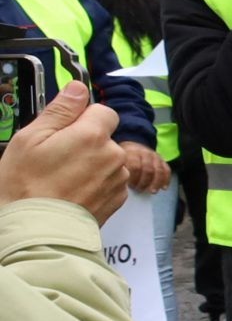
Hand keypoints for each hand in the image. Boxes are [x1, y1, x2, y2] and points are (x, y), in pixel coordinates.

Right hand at [0, 83, 129, 222]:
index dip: (83, 117)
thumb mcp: (30, 139)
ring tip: (61, 179)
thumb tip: (77, 89)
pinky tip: (72, 192)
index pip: (102, 111)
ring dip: (91, 164)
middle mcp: (113, 156)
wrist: (36, 231)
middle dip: (85, 142)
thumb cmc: (25, 186)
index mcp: (93, 135)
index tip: (64, 130)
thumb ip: (60, 111)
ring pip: (107, 160)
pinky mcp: (117, 200)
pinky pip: (108, 181)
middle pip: (104, 137)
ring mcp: (117, 180)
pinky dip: (94, 183)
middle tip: (55, 158)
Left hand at [120, 143, 170, 193]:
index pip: (135, 166)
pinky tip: (164, 188)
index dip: (134, 178)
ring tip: (152, 191)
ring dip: (156, 182)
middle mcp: (144, 152)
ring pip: (158, 170)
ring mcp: (154, 155)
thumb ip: (119, 169)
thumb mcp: (117, 159)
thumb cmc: (122, 157)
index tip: (130, 186)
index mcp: (131, 152)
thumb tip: (120, 183)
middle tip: (139, 189)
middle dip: (144, 182)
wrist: (131, 146)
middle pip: (148, 169)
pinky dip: (166, 179)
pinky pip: (167, 170)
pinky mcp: (161, 159)